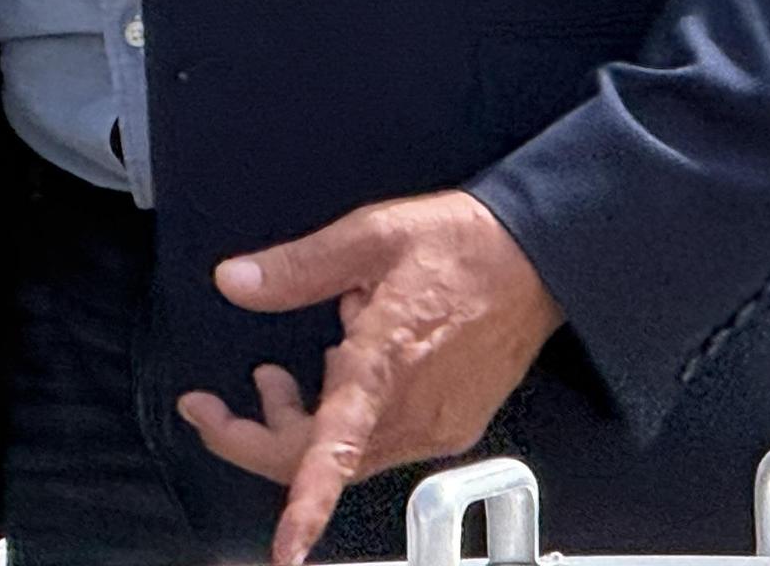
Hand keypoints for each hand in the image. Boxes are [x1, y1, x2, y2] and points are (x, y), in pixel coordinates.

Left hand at [176, 191, 564, 565]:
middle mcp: (413, 406)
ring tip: (282, 372)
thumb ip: (298, 267)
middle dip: (263, 434)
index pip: (335, 447)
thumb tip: (236, 281)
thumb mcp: (370, 235)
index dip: (306, 503)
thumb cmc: (463, 243)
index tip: (287, 546)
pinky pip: (384, 443)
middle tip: (230, 397)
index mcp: (385, 361)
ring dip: (304, 425)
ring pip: (350, 455)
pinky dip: (349, 420)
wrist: (539, 256)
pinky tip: (347, 369)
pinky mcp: (453, 428)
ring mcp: (436, 424)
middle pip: (322, 459)